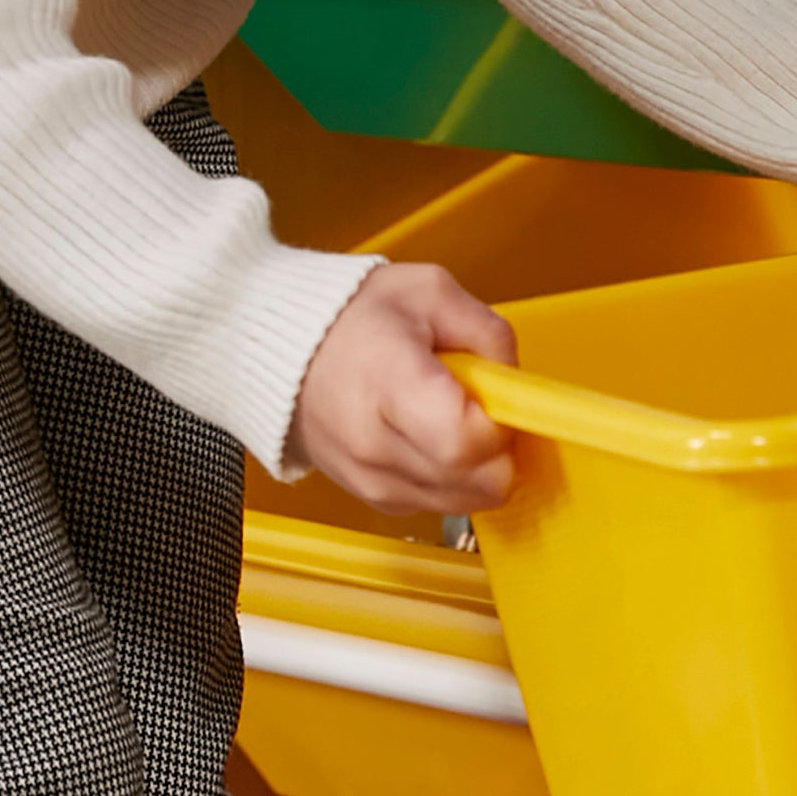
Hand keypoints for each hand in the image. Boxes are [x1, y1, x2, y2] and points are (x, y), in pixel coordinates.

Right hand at [294, 263, 518, 516]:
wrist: (279, 350)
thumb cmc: (349, 317)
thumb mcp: (428, 291)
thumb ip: (488, 332)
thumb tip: (517, 382)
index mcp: (389, 385)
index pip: (469, 441)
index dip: (500, 421)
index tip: (491, 395)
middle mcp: (375, 445)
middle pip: (480, 482)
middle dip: (498, 446)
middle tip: (476, 405)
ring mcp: (370, 479)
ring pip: (468, 501)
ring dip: (476, 466)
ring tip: (446, 416)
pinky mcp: (371, 498)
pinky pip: (440, 504)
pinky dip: (449, 478)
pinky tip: (427, 436)